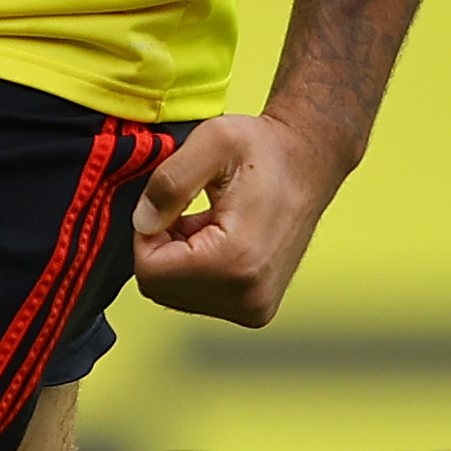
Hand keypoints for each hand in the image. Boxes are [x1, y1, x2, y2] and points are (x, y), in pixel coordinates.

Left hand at [129, 109, 344, 328]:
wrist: (308, 163)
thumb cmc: (266, 149)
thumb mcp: (212, 141)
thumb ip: (169, 182)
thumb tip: (142, 223)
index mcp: (236, 261)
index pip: (150, 272)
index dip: (147, 233)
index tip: (171, 204)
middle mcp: (249, 297)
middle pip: (160, 289)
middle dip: (163, 246)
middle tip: (190, 211)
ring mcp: (255, 308)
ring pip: (175, 294)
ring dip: (178, 258)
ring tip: (208, 223)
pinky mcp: (255, 309)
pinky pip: (198, 296)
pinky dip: (194, 268)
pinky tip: (217, 238)